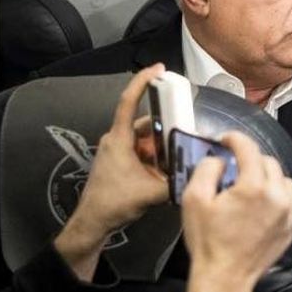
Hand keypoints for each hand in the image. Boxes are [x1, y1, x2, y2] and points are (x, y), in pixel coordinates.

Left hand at [54, 64, 169, 280]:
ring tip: (181, 154)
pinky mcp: (120, 163)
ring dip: (163, 146)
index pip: (129, 102)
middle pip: (147, 124)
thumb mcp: (151, 193)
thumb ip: (176, 182)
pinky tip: (170, 168)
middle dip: (167, 127)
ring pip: (146, 140)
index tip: (159, 68)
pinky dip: (157, 157)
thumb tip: (199, 175)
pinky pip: (143, 152)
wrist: (93, 223)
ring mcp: (118, 152)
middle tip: (188, 130)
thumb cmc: (114, 203)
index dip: (143, 82)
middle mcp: (117, 140)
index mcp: (119, 139)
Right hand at [181, 131, 291, 291]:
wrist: (225, 278)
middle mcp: (277, 197)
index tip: (225, 140)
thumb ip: (207, 170)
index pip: (249, 149)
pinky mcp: (290, 229)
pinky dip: (275, 197)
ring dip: (268, 176)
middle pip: (269, 163)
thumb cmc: (207, 241)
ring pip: (284, 181)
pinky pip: (287, 202)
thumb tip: (220, 160)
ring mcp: (287, 214)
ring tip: (249, 183)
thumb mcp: (194, 200)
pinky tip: (258, 205)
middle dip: (251, 158)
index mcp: (254, 187)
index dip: (235, 139)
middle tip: (234, 164)